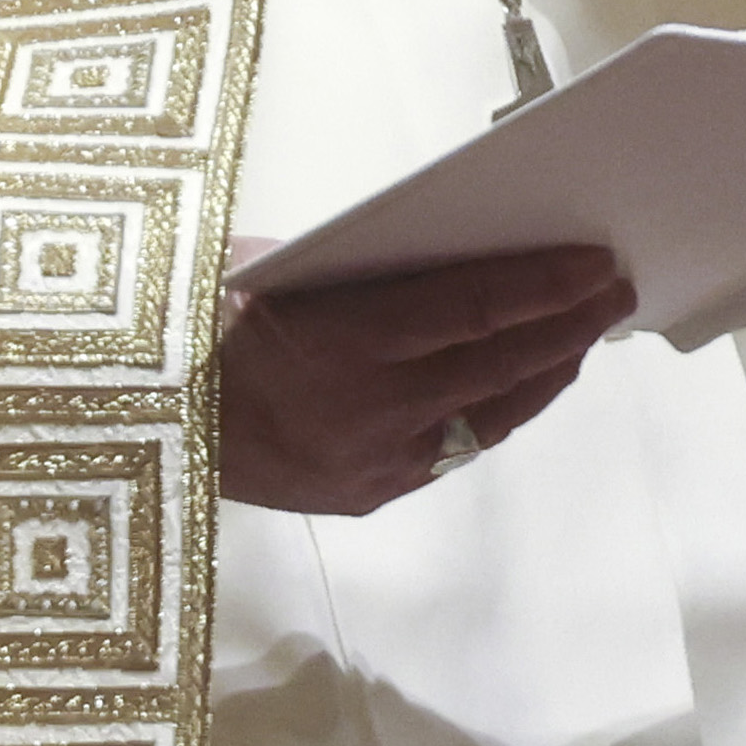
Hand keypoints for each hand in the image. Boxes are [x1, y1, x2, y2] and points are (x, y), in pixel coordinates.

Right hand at [217, 244, 631, 513]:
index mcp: (341, 340)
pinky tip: (520, 388)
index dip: (544, 286)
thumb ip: (358, 264)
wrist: (130, 419)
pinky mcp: (364, 495)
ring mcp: (370, 462)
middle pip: (498, 364)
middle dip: (567, 326)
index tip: (595, 263)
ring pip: (488, 417)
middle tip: (614, 292)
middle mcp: (368, 409)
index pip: (474, 309)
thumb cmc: (190, 318)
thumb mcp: (268, 263)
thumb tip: (445, 250)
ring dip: (544, 374)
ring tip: (583, 336)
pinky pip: (452, 451)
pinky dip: (494, 414)